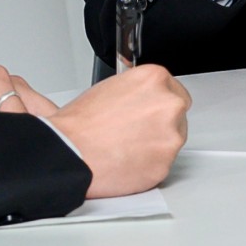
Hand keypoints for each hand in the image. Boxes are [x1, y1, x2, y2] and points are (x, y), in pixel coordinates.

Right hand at [47, 64, 189, 197]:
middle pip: (177, 115)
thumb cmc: (79, 125)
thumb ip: (136, 90)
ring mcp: (170, 135)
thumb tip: (141, 94)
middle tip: (134, 131)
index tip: (149, 112)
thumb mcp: (108, 88)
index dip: (159, 104)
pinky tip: (127, 161)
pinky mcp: (165, 163)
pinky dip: (149, 165)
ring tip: (125, 147)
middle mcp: (169, 104)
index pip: (174, 89)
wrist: (68, 154)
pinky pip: (163, 164)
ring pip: (172, 140)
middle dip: (160, 123)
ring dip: (155, 144)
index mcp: (154, 79)